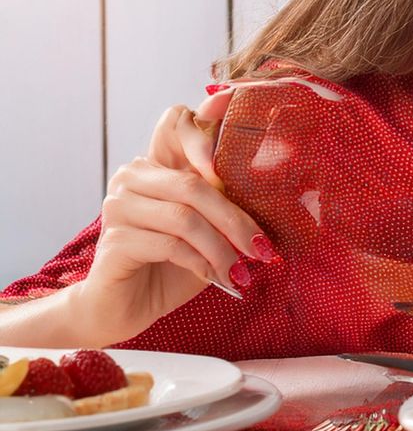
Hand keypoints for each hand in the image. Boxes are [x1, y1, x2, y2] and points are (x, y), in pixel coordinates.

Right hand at [77, 89, 269, 342]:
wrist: (125, 310)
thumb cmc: (173, 265)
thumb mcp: (208, 230)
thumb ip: (228, 202)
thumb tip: (281, 184)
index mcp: (156, 164)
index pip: (176, 121)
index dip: (205, 131)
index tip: (239, 156)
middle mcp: (131, 177)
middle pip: (194, 185)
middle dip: (235, 220)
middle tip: (263, 248)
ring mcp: (117, 207)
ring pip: (184, 218)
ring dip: (222, 249)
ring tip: (242, 272)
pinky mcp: (114, 241)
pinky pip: (170, 246)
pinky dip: (202, 264)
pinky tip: (218, 279)